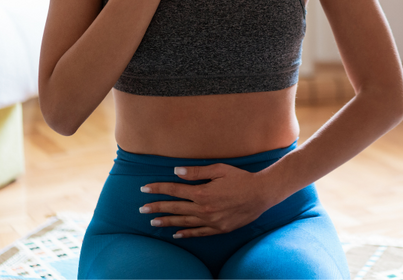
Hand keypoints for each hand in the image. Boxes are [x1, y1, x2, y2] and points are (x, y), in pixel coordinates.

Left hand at [139, 164, 273, 237]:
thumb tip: (176, 172)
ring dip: (167, 222)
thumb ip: (197, 172)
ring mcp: (211, 221)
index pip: (174, 190)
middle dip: (156, 207)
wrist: (261, 194)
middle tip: (141, 208)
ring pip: (184, 222)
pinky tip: (176, 234)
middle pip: (175, 208)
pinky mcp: (219, 229)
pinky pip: (199, 233)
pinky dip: (186, 233)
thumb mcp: (219, 169)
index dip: (158, 188)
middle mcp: (204, 209)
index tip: (144, 189)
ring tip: (152, 222)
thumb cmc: (241, 178)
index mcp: (202, 193)